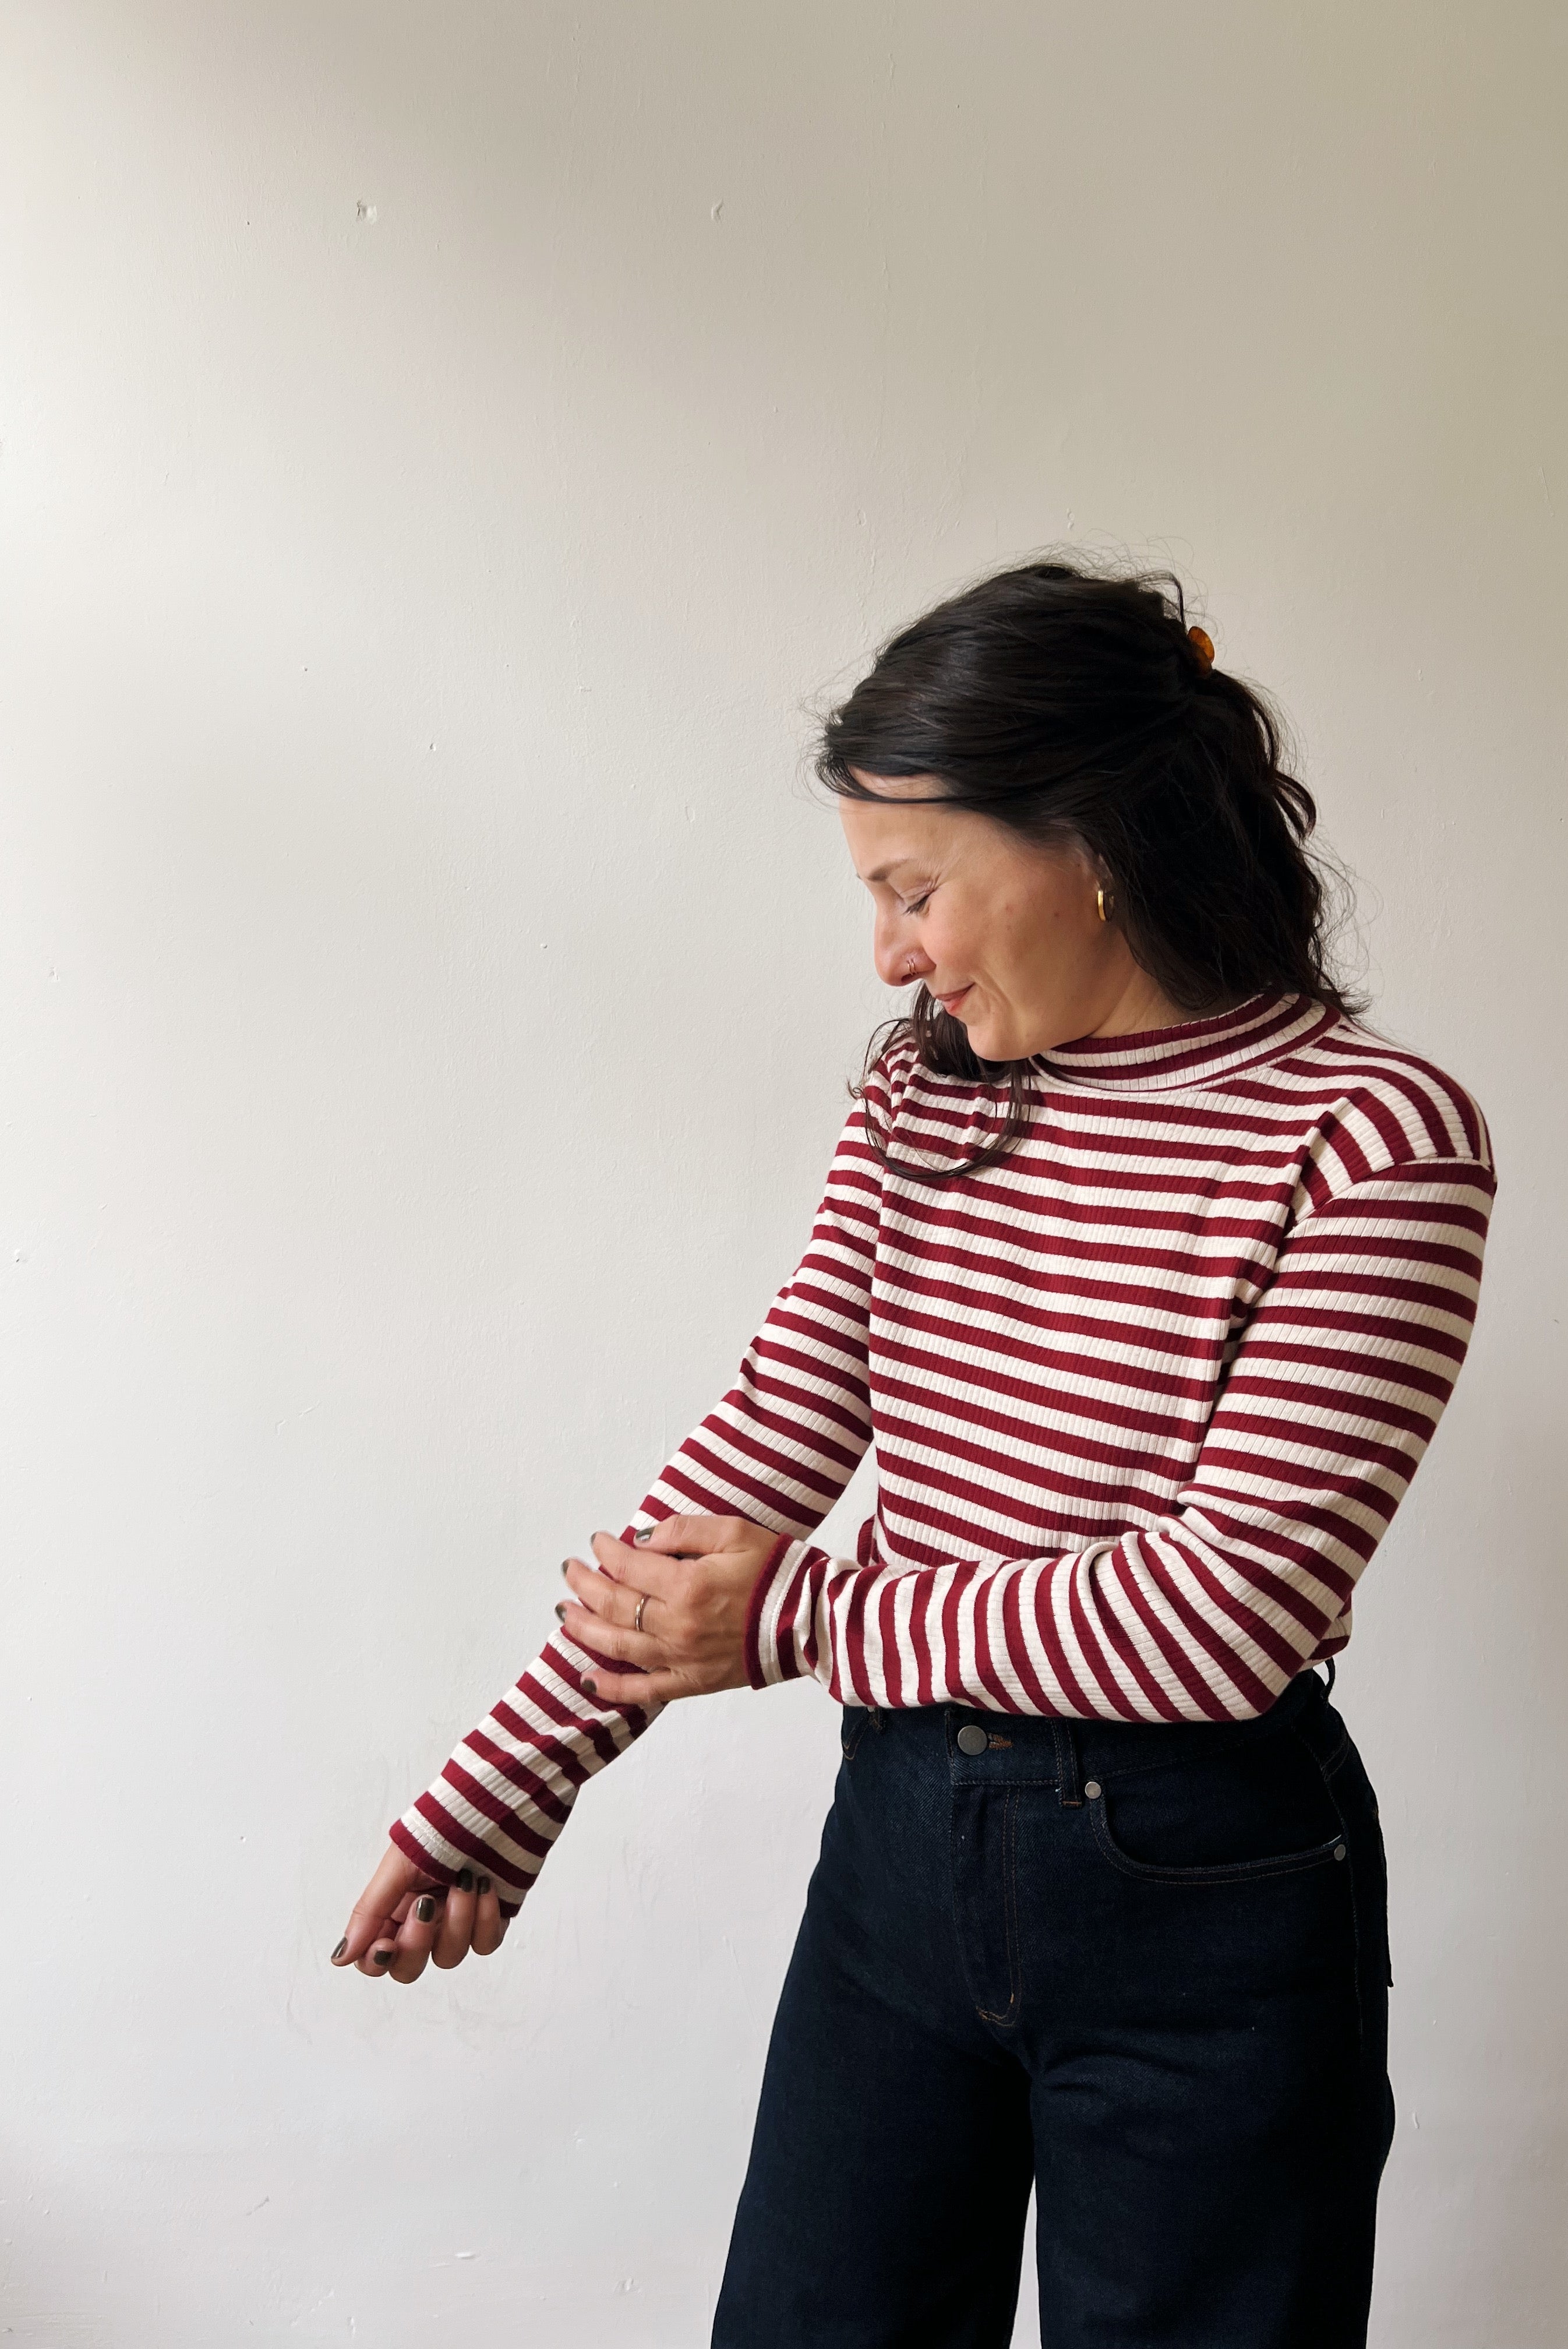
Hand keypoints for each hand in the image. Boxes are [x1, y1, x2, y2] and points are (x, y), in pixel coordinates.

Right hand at [331, 1841, 509, 1981]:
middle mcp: (422, 1924)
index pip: (375, 1959)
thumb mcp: (396, 1865)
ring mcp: (455, 1925)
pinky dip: (485, 1918)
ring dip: (457, 1919)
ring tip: (464, 1880)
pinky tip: (484, 1888)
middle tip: (425, 1904)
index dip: (377, 1961)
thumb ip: (369, 1913)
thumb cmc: (439, 1831)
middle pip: (409, 1968)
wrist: (488, 1810)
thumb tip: (340, 1957)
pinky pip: (485, 1943)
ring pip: (449, 1957)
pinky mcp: (488, 1922)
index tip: (386, 1943)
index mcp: (392, 1910)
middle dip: (417, 1942)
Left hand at [558, 1514, 783, 1706]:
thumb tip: (642, 1540)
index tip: (597, 1540)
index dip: (606, 1551)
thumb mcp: (735, 1531)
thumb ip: (684, 1530)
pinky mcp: (692, 1683)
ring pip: (618, 1646)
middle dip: (585, 1584)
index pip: (629, 1566)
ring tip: (564, 1613)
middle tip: (569, 1570)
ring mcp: (681, 1658)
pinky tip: (587, 1677)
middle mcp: (676, 1625)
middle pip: (615, 1605)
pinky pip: (643, 1691)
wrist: (812, 1620)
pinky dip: (612, 1687)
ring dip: (584, 1628)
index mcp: (687, 1585)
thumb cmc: (776, 1571)